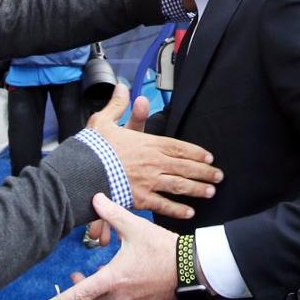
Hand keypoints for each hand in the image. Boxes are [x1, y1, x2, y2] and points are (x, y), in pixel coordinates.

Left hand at [38, 194, 177, 299]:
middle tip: (76, 277)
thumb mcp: (136, 227)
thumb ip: (112, 213)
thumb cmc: (164, 248)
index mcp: (113, 279)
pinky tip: (132, 276)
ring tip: (106, 270)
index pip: (77, 296)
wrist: (196, 269)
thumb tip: (95, 197)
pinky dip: (123, 290)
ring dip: (105, 287)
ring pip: (110, 298)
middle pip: (92, 297)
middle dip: (82, 288)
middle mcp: (121, 297)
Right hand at [86, 85, 219, 219]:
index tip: (209, 158)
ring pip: (179, 186)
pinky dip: (177, 209)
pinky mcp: (140, 199)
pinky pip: (163, 205)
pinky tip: (189, 213)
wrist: (81, 171)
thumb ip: (118, 106)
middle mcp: (153, 162)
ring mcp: (148, 182)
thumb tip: (122, 87)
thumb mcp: (104, 121)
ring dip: (197, 189)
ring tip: (210, 193)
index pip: (179, 147)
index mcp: (148, 143)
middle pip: (185, 167)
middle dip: (204, 172)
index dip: (196, 153)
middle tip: (218, 177)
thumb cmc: (92, 147)